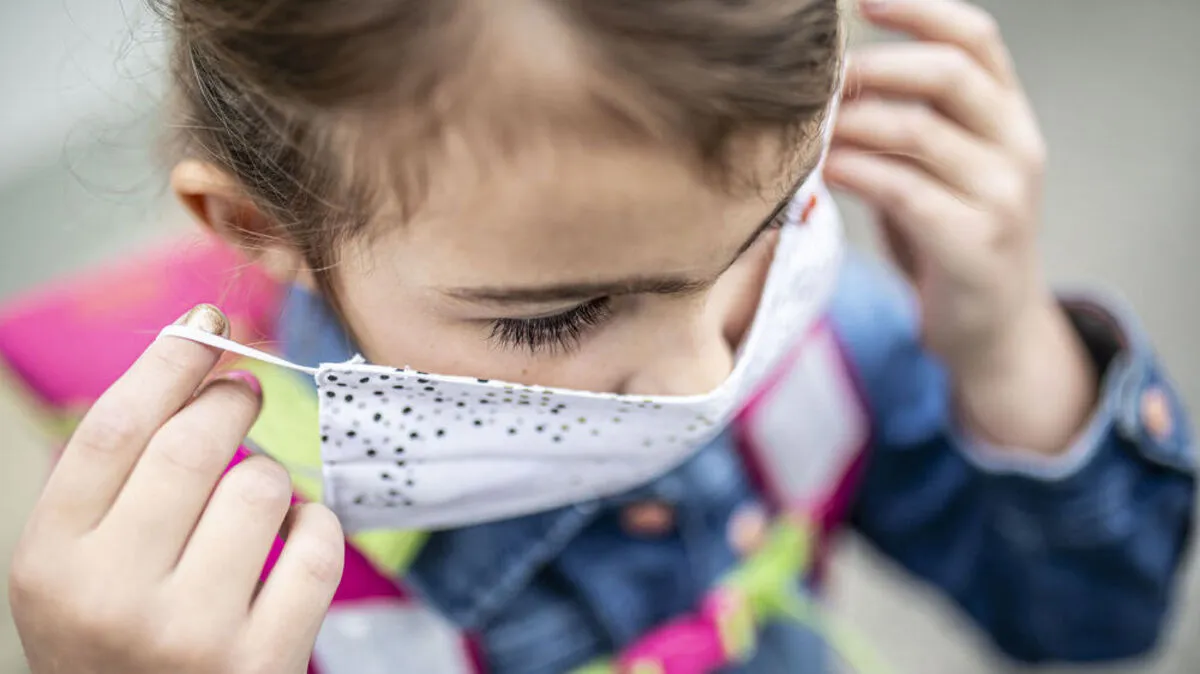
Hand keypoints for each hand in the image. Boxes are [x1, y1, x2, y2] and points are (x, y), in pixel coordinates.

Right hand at [8, 305, 344, 673]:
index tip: (205, 324)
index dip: (169, 361)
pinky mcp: (263, 662)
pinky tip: (292, 538)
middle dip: (230, 399)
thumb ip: (112, 479)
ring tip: (252, 498)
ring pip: (263, 485)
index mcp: (53, 563)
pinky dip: (315, 524)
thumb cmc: (115, 640)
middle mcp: (113, 599)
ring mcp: (191, 635)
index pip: (116, 428)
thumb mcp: (75, 567)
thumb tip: (190, 358)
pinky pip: (317, 544)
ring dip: (271, 473)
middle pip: (193, 443)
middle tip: (241, 392)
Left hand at [827, 0, 1095, 451]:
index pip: (976, 38)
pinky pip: (905, 191)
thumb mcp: (939, 171)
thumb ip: (908, 125)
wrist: (992, 329)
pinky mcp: (975, 243)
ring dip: (852, 123)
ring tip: (808, 130)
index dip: (921, 10)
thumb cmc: (949, 240)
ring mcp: (1002, 196)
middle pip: (950, 73)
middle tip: (820, 82)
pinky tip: (822, 171)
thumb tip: (829, 87)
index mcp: (1007, 118)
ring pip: (920, 131)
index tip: (861, 3)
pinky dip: (856, 172)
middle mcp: (1015, 147)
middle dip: (874, 68)